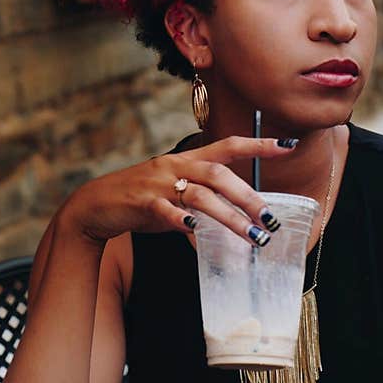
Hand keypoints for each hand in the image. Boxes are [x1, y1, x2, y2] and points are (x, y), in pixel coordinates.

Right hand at [58, 136, 298, 246]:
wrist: (94, 205)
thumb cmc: (138, 201)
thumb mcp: (171, 194)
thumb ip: (198, 203)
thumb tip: (228, 221)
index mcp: (184, 160)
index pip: (228, 146)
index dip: (258, 145)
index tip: (289, 146)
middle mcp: (174, 166)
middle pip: (219, 175)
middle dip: (249, 197)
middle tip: (270, 220)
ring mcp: (158, 184)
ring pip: (200, 196)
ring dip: (230, 217)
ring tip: (252, 236)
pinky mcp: (142, 202)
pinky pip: (167, 210)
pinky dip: (183, 220)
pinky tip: (196, 231)